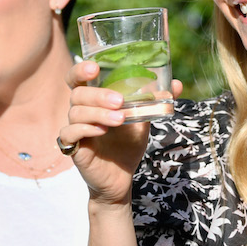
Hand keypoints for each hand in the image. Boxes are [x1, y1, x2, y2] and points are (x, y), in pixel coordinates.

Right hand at [58, 60, 180, 205]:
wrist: (121, 178)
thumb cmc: (127, 145)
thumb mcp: (142, 120)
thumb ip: (154, 102)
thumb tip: (177, 84)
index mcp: (93, 101)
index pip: (77, 79)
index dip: (80, 70)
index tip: (94, 68)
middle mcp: (80, 112)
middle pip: (78, 93)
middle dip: (98, 94)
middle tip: (119, 100)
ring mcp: (75, 129)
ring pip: (76, 112)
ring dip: (98, 113)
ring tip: (120, 119)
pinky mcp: (73, 148)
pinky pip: (69, 134)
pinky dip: (85, 129)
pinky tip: (102, 131)